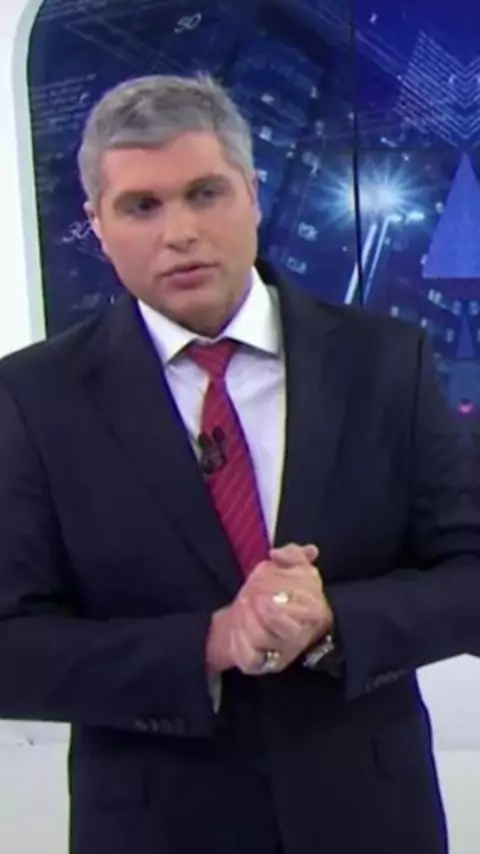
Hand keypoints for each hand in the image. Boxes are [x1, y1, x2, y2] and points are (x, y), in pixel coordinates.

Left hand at [205, 544, 321, 676]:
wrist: (250, 611)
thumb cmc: (276, 588)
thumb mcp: (290, 567)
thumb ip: (293, 554)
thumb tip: (278, 553)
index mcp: (313, 612)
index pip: (313, 609)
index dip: (291, 592)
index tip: (273, 575)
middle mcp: (299, 636)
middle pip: (290, 630)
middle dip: (270, 609)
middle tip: (255, 595)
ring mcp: (279, 652)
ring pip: (265, 641)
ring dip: (249, 618)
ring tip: (243, 603)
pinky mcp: (258, 664)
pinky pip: (250, 658)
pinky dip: (240, 640)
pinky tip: (237, 623)